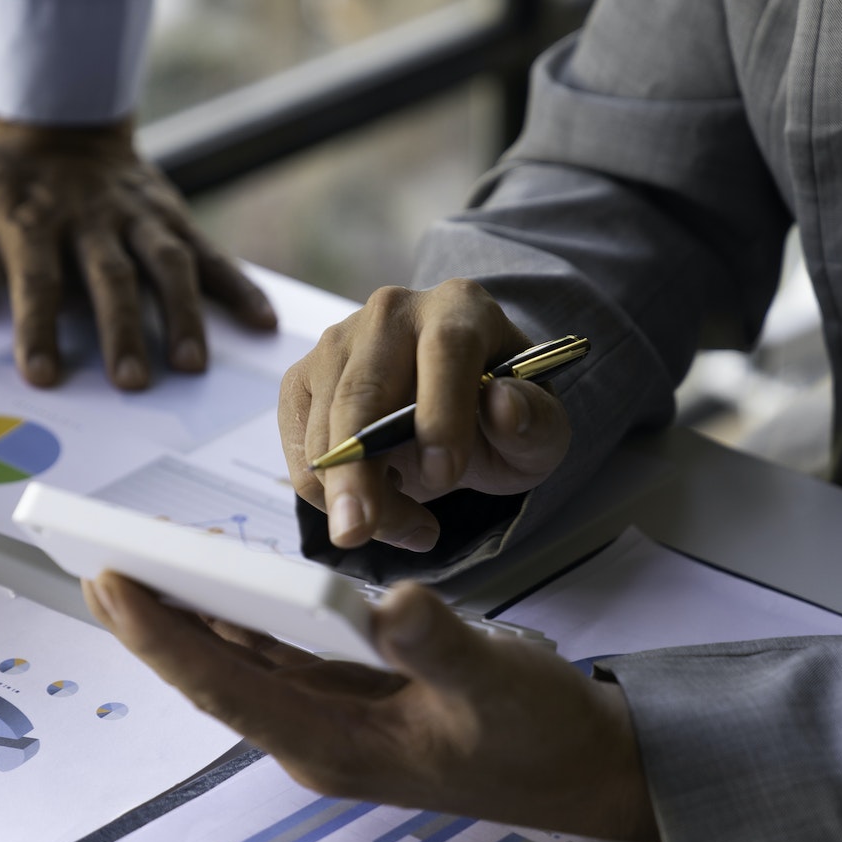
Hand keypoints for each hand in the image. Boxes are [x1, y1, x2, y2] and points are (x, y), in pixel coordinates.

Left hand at [0, 118, 277, 388]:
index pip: (38, 279)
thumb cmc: (1, 185)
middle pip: (109, 277)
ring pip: (166, 263)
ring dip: (183, 313)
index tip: (44, 376)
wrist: (61, 124)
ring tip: (192, 365)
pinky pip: (210, 252)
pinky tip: (261, 321)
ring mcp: (138, 217)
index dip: (39, 327)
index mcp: (32, 221)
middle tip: (131, 384)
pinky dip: (239, 285)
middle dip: (121, 331)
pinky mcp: (173, 217)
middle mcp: (90, 219)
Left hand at [87, 570, 656, 841]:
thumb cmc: (540, 732)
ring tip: (136, 557)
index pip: (225, 684)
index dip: (161, 635)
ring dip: (188, 613)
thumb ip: (442, 645)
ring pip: (238, 660)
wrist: (583, 765)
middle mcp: (316, 736)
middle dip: (150, 620)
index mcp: (335, 744)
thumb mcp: (498, 683)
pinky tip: (219, 579)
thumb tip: (386, 604)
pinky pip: (274, 652)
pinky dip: (241, 614)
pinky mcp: (347, 694)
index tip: (109, 584)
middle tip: (91, 560)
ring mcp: (329, 716)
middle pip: (212, 673)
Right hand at [282, 278, 570, 551]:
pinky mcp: (303, 380)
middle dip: (357, 470)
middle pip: (362, 391)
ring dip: (356, 496)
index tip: (443, 475)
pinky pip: (302, 448)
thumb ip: (535, 420)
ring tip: (411, 527)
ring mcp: (337, 343)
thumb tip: (502, 405)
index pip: (446, 349)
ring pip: (326, 429)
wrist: (456, 409)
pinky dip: (329, 494)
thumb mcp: (540, 429)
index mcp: (459, 308)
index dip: (441, 413)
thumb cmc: (499, 416)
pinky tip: (379, 503)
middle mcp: (391, 313)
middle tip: (359, 532)